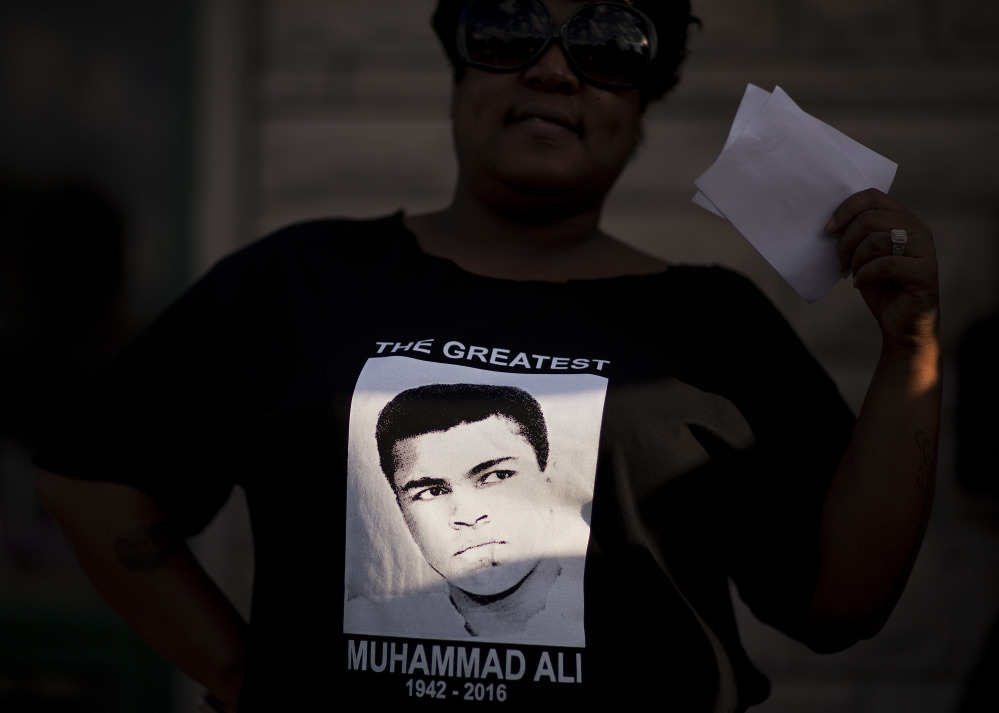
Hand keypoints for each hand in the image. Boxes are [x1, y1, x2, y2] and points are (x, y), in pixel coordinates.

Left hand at [825, 188, 939, 356]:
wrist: (902, 323)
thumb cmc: (881, 287)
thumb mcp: (865, 255)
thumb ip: (859, 234)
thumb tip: (831, 222)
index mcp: (904, 220)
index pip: (872, 197)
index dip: (846, 209)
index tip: (828, 229)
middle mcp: (918, 229)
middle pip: (870, 219)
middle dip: (846, 241)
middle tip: (840, 261)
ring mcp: (925, 250)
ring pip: (876, 241)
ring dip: (856, 260)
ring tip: (854, 273)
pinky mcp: (925, 272)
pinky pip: (885, 265)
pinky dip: (865, 275)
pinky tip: (861, 284)